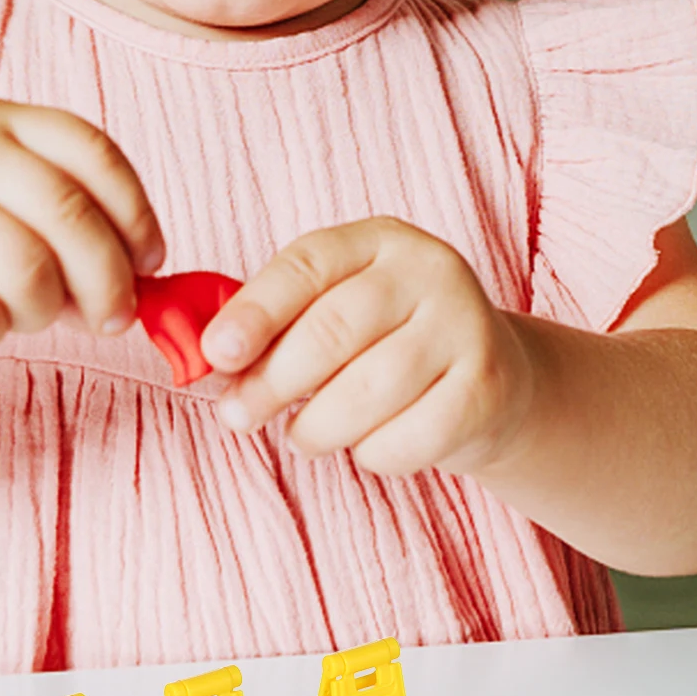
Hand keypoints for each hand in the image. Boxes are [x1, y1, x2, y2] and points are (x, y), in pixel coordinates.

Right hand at [0, 98, 165, 355]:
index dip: (136, 215)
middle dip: (109, 283)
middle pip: (73, 220)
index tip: (147, 261)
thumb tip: (142, 278)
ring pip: (30, 275)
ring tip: (16, 315)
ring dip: (41, 313)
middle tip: (108, 318)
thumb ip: (49, 206)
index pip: (94, 152)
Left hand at [199, 218, 535, 477]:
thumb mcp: (332, 314)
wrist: (490, 382)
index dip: (255, 311)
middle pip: (332, 330)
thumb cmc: (384, 348)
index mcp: (378, 241)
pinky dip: (373, 454)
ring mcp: (466, 326)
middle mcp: (429, 270)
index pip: (306, 265)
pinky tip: (369, 444)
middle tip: (237, 416)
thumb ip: (276, 328)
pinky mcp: (488, 388)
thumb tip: (207, 359)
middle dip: (271, 382)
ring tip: (305, 435)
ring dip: (318, 427)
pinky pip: (409, 437)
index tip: (215, 354)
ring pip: (368, 391)